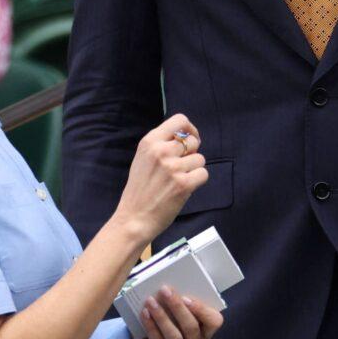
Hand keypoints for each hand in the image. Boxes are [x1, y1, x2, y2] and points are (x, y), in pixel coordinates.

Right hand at [114, 116, 206, 244]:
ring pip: (200, 158)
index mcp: (150, 142)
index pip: (179, 120)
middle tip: (181, 166)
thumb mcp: (142, 158)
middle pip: (193, 141)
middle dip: (191, 153)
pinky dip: (197, 181)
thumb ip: (160, 145)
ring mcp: (173, 168)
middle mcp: (161, 151)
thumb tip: (185, 137)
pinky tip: (184, 188)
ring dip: (193, 169)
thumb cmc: (139, 190)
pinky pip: (203, 174)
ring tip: (178, 179)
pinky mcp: (184, 184)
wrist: (134, 218)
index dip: (190, 129)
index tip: (190, 138)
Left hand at [131, 286, 223, 338]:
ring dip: (162, 316)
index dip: (202, 310)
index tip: (186, 297)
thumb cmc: (168, 334)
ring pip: (175, 337)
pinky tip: (145, 313)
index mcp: (205, 334)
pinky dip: (151, 326)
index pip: (214, 322)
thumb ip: (179, 310)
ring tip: (151, 301)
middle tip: (164, 290)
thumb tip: (169, 291)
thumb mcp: (177, 322)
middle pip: (192, 327)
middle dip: (177, 307)